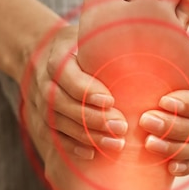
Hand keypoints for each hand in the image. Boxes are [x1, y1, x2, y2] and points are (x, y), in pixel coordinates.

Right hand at [23, 24, 127, 159]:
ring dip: (87, 136)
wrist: (38, 55)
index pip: (66, 74)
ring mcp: (37, 103)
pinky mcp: (39, 120)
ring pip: (58, 123)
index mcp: (55, 57)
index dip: (86, 89)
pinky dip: (71, 146)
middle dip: (92, 118)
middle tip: (122, 127)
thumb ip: (106, 42)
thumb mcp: (87, 35)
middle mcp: (43, 81)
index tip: (110, 100)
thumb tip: (151, 42)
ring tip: (115, 144)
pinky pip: (53, 137)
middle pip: (62, 103)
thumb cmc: (76, 47)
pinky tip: (92, 154)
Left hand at [140, 61, 188, 175]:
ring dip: (175, 146)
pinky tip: (165, 167)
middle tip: (145, 120)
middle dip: (177, 126)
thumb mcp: (170, 50)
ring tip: (146, 141)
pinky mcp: (188, 155)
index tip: (164, 100)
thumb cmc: (159, 69)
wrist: (143, 94)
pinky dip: (181, 166)